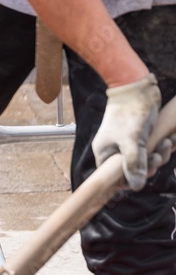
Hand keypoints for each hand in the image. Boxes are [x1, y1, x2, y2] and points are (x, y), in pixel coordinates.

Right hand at [91, 73, 160, 190]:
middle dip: (149, 166)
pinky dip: (162, 148)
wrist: (137, 89)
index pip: (112, 176)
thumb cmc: (129, 113)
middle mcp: (115, 149)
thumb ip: (133, 164)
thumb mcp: (131, 141)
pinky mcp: (141, 137)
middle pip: (132, 170)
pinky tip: (169, 140)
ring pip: (145, 161)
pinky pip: (152, 151)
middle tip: (157, 157)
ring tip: (166, 144)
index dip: (127, 180)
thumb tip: (136, 185)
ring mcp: (129, 143)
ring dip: (159, 156)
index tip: (142, 177)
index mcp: (105, 151)